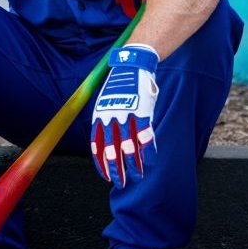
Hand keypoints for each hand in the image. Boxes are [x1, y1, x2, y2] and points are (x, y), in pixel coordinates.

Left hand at [90, 44, 159, 187]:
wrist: (132, 66)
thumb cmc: (119, 87)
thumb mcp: (105, 102)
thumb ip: (105, 121)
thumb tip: (106, 140)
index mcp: (99, 117)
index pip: (96, 146)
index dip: (101, 163)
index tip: (105, 176)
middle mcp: (110, 118)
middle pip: (111, 150)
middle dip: (116, 170)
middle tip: (120, 183)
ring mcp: (127, 116)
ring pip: (129, 147)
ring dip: (134, 165)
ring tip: (138, 176)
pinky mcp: (142, 113)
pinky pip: (146, 137)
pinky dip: (149, 151)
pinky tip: (151, 161)